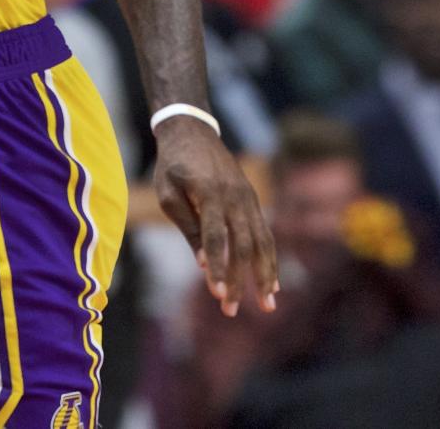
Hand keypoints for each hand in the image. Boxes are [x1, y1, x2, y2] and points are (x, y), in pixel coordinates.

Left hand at [153, 116, 278, 316]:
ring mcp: (246, 197)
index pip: (216, 237)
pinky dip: (270, 258)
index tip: (215, 294)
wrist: (191, 129)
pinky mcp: (251, 199)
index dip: (217, 266)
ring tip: (266, 305)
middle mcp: (234, 196)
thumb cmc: (172, 164)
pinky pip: (265, 232)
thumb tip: (203, 264)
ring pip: (261, 241)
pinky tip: (272, 281)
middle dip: (238, 279)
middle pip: (242, 244)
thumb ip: (188, 226)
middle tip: (230, 310)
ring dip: (264, 274)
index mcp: (208, 192)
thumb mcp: (167, 192)